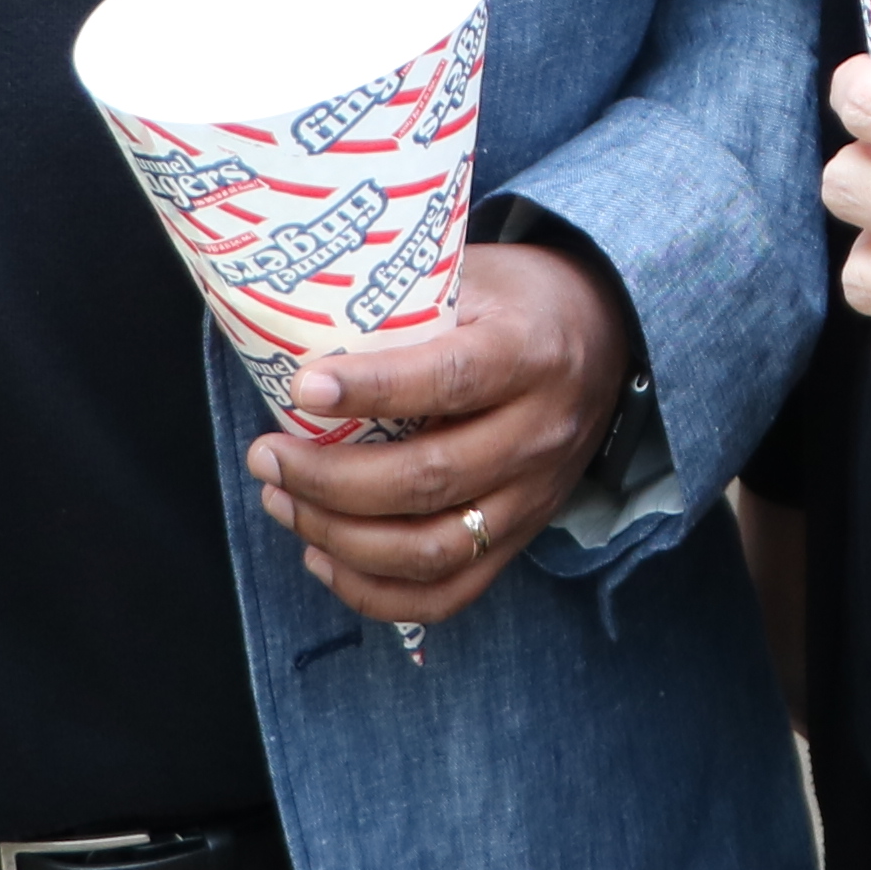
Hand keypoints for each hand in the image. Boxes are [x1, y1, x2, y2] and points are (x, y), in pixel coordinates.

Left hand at [245, 242, 629, 631]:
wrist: (604, 337)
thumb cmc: (517, 301)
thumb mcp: (476, 276)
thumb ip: (407, 301)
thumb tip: (298, 318)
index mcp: (531, 353)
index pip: (451, 379)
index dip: (373, 389)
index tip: (302, 388)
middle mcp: (539, 433)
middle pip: (430, 478)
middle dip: (329, 478)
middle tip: (266, 456)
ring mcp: (533, 497)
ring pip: (432, 549)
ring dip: (341, 537)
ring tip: (281, 502)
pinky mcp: (519, 538)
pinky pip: (448, 593)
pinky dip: (376, 591)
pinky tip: (322, 556)